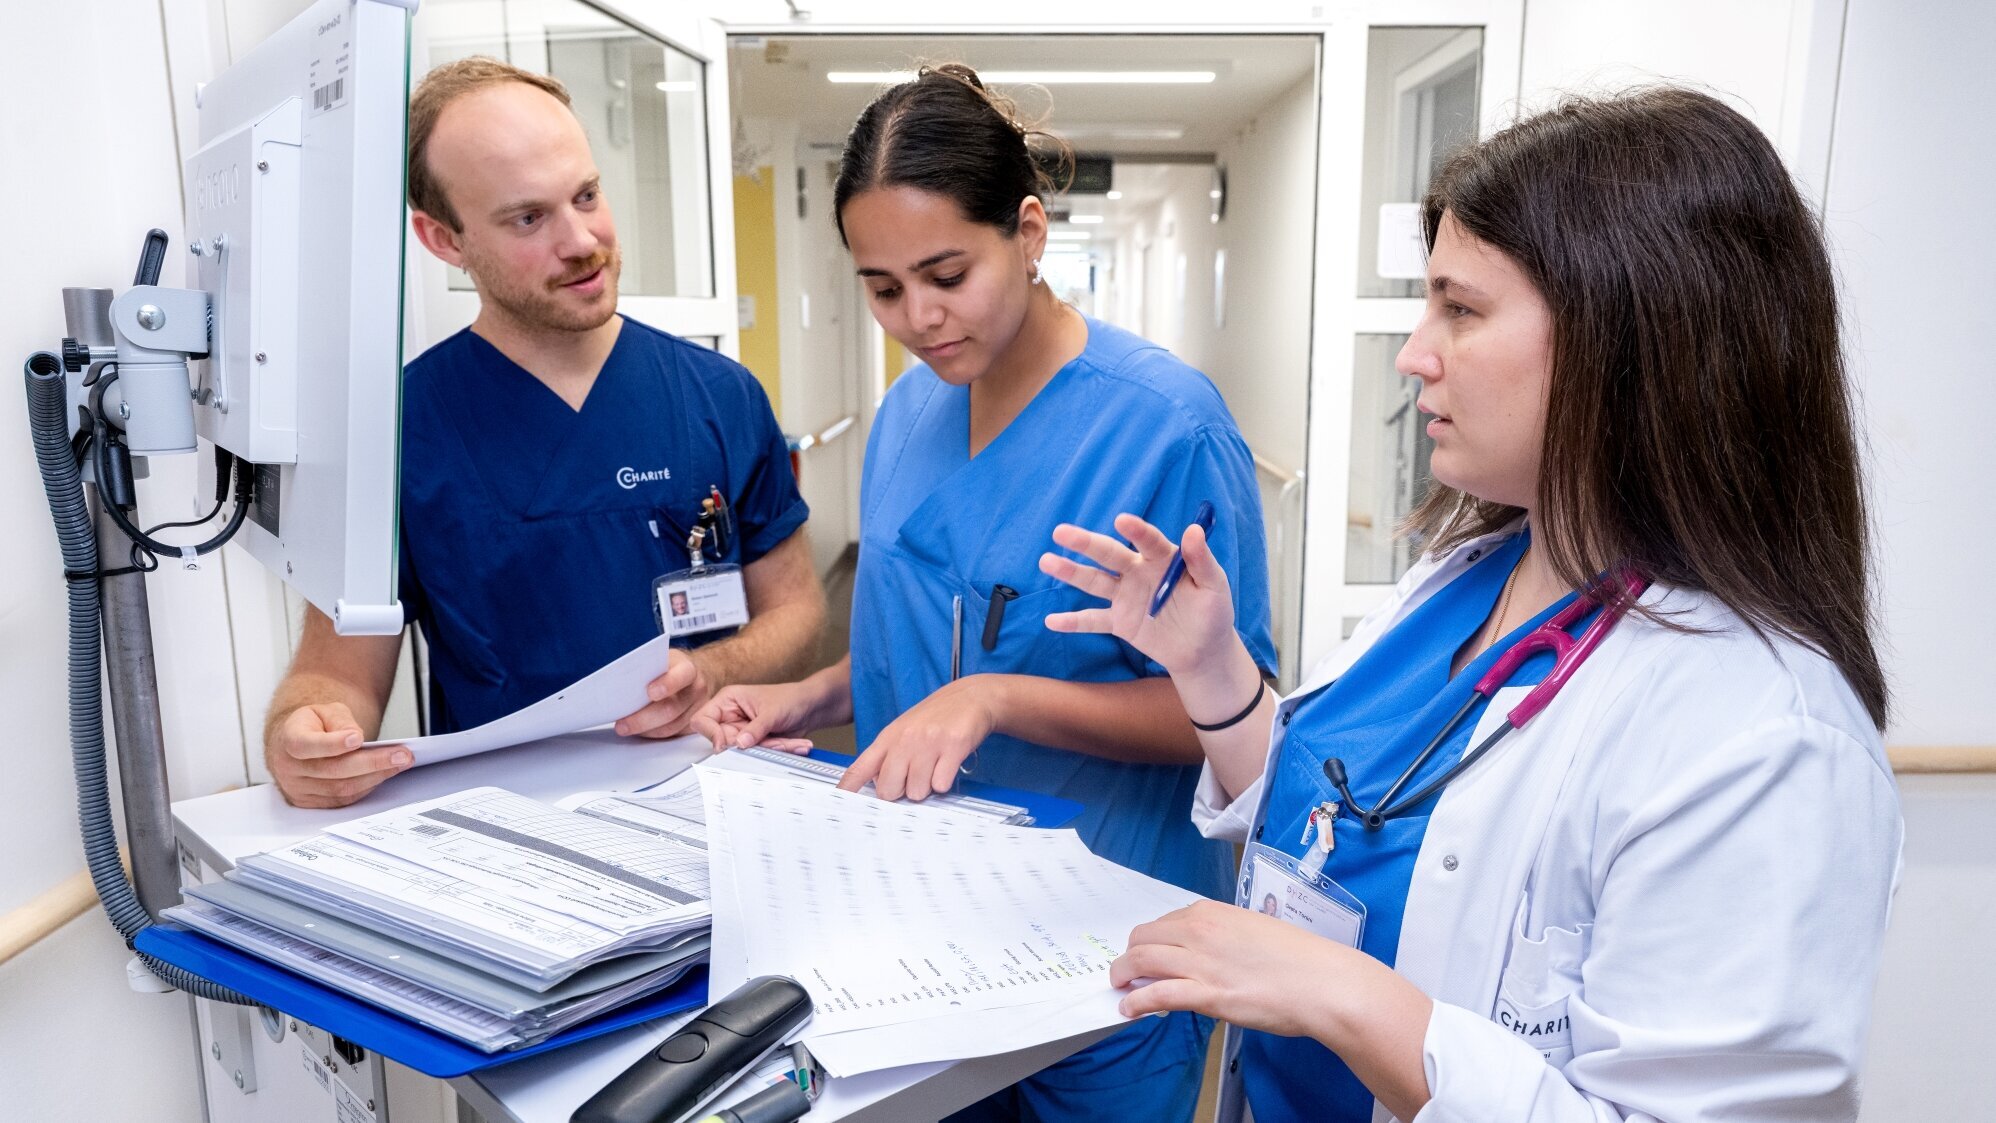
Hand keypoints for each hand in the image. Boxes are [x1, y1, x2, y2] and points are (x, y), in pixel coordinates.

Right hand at [266, 702, 411, 808]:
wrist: (296, 743)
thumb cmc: (313, 725)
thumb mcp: (326, 711)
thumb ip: (340, 721)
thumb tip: (356, 737)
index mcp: (288, 740)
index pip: (306, 745)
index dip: (333, 744)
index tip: (358, 738)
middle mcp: (289, 768)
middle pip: (333, 770)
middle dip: (373, 763)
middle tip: (402, 755)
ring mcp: (298, 789)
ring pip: (341, 788)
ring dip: (376, 776)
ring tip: (401, 763)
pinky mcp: (310, 802)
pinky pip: (343, 799)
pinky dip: (367, 787)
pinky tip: (384, 774)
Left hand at [616, 649, 714, 738]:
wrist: (694, 678)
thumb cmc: (670, 668)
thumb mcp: (661, 659)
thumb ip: (647, 668)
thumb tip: (620, 682)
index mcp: (688, 669)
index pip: (682, 676)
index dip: (667, 684)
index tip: (650, 692)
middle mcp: (696, 689)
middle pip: (671, 709)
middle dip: (643, 719)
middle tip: (622, 724)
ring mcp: (697, 709)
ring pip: (670, 726)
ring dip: (645, 730)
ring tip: (624, 728)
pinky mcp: (693, 726)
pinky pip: (671, 734)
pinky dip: (652, 734)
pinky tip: (639, 730)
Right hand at [691, 680, 823, 752]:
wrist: (811, 707)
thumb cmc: (791, 699)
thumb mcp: (772, 713)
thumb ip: (755, 729)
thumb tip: (739, 744)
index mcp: (727, 700)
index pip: (702, 720)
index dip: (711, 734)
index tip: (724, 746)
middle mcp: (730, 716)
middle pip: (724, 741)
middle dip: (751, 745)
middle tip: (771, 741)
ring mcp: (741, 731)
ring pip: (744, 751)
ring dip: (769, 748)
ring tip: (787, 739)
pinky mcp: (753, 743)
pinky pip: (758, 754)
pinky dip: (776, 750)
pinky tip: (793, 742)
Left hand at [838, 676, 998, 800]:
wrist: (970, 697)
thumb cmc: (936, 717)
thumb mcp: (904, 730)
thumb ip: (888, 756)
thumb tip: (877, 786)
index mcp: (889, 737)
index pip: (860, 767)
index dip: (848, 788)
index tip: (838, 802)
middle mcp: (905, 740)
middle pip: (888, 790)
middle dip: (901, 791)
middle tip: (914, 777)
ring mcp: (928, 743)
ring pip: (916, 791)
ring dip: (926, 787)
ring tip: (934, 766)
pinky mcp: (952, 747)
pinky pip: (941, 785)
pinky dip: (945, 781)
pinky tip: (947, 764)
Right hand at [1041, 514, 1239, 679]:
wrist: (1203, 651)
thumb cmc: (1213, 612)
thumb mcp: (1215, 586)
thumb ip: (1202, 561)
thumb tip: (1194, 530)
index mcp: (1163, 559)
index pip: (1148, 541)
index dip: (1136, 531)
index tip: (1122, 521)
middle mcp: (1139, 573)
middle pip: (1110, 555)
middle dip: (1085, 543)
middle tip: (1061, 532)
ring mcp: (1126, 597)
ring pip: (1095, 581)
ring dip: (1071, 572)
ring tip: (1047, 561)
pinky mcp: (1120, 622)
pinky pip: (1094, 620)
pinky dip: (1074, 622)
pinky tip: (1052, 621)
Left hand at [1111, 900, 1378, 1038]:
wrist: (1322, 982)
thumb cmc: (1299, 960)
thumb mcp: (1255, 931)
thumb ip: (1224, 938)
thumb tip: (1207, 954)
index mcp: (1212, 913)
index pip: (1164, 923)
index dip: (1151, 941)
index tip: (1149, 954)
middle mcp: (1199, 931)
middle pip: (1142, 938)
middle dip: (1130, 955)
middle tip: (1128, 972)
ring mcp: (1200, 962)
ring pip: (1140, 962)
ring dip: (1124, 976)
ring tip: (1121, 989)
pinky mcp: (1206, 994)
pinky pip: (1156, 994)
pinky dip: (1137, 1002)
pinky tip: (1131, 1009)